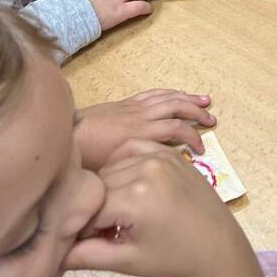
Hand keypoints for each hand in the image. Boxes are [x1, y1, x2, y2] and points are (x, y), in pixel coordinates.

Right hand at [64, 145, 266, 276]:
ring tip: (120, 212)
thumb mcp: (127, 260)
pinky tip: (128, 185)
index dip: (85, 227)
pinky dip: (124, 163)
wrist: (215, 245)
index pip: (90, 207)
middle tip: (106, 231)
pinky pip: (135, 149)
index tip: (92, 242)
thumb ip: (87, 256)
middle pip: (100, 184)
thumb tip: (54, 255)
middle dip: (97, 207)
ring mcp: (161, 157)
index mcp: (136, 197)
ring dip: (109, 186)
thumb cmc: (172, 257)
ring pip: (114, 166)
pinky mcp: (170, 154)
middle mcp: (147, 169)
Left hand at [74, 90, 215, 170]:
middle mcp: (141, 119)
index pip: (175, 130)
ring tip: (206, 103)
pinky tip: (181, 95)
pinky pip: (154, 94)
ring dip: (189, 100)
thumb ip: (133, 174)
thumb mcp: (110, 174)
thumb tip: (151, 183)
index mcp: (139, 136)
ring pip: (168, 98)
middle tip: (212, 122)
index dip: (192, 138)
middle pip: (176, 110)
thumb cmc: (84, 160)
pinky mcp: (127, 103)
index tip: (200, 151)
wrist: (64, 134)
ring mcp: (135, 108)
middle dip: (197, 115)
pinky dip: (171, 93)